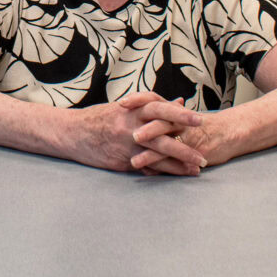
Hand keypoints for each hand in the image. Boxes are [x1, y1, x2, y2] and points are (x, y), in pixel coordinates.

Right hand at [72, 92, 205, 175]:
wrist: (72, 133)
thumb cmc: (100, 118)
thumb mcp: (124, 108)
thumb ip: (151, 106)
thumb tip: (178, 102)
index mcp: (131, 109)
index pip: (160, 108)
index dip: (179, 114)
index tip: (199, 119)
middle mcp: (130, 125)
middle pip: (162, 131)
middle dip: (185, 141)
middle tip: (205, 150)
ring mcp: (126, 144)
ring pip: (158, 152)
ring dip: (180, 160)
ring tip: (198, 167)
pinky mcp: (121, 160)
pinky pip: (146, 166)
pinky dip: (164, 170)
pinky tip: (178, 174)